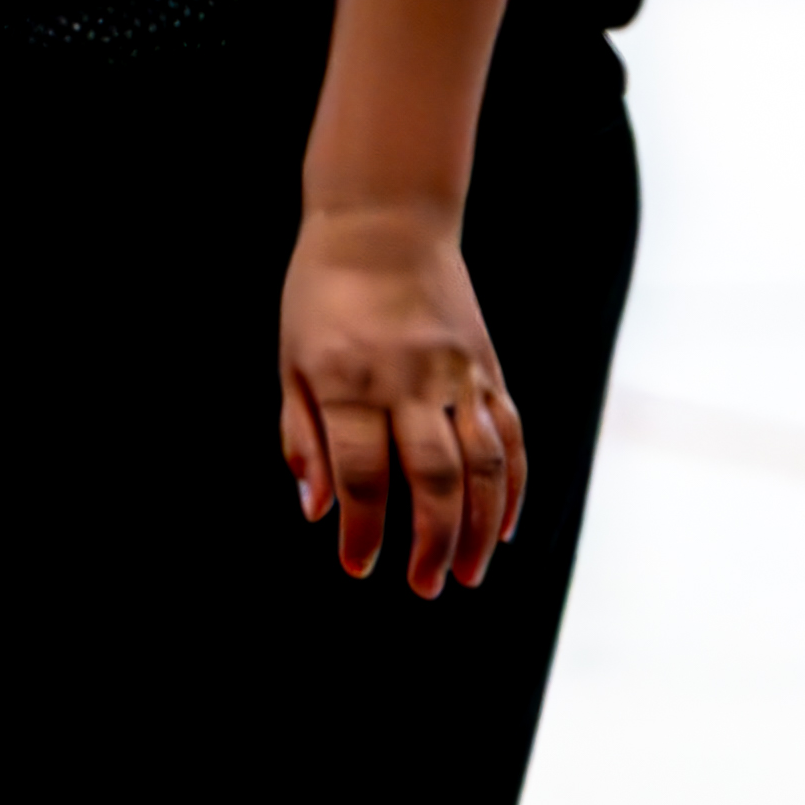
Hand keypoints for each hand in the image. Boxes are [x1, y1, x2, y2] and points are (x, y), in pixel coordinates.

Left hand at [277, 202, 524, 595]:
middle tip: (424, 586)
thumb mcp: (292, 357)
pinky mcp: (487, 366)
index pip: (362, 473)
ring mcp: (456, 372)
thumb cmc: (323, 291)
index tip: (359, 566)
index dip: (361, 528)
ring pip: (483, 466)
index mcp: (350, 378)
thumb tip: (315, 508)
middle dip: (430, 543)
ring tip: (467, 573)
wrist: (382, 218)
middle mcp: (409, 378)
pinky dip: (512, 486)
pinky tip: (504, 526)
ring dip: (480, 529)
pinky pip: (510, 436)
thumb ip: (302, 434)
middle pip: (432, 479)